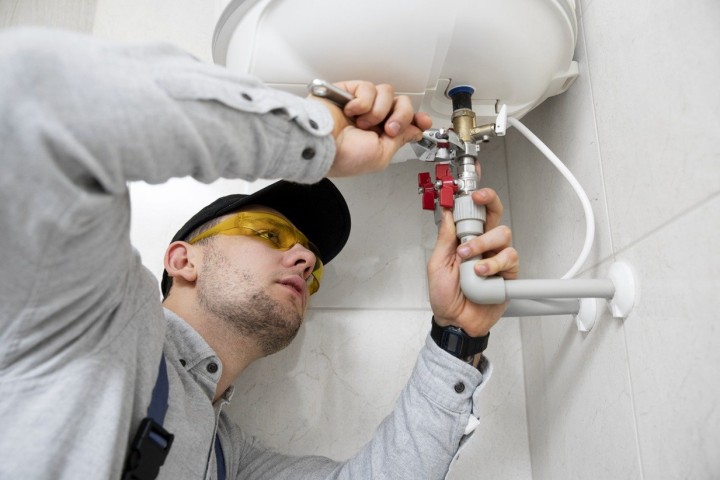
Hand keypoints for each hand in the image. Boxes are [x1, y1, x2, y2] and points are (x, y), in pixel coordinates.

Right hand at [316, 81, 431, 176]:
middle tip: (388, 129)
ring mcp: (361, 104)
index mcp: (380, 135)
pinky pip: (368, 88)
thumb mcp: (381, 155)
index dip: (417, 119)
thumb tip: (415, 130)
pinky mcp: (348, 91)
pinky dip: (363, 102)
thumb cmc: (344, 156)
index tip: (423, 121)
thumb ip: (400, 140)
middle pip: (401, 103)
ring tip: (363, 123)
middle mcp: (372, 118)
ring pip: (387, 93)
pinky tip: (351, 112)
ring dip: (379, 111)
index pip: (405, 120)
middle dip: (400, 116)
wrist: (321, 144)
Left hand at [427, 188, 518, 336]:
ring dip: (483, 244)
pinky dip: (493, 264)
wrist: (455, 321)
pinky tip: (482, 273)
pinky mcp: (508, 273)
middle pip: (495, 214)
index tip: (470, 191)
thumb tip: (447, 214)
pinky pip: (509, 258)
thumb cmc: (445, 296)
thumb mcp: (437, 264)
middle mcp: (483, 245)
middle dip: (489, 203)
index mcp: (465, 240)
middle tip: (478, 201)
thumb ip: (445, 239)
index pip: (474, 213)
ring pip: (503, 234)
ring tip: (469, 260)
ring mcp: (497, 257)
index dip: (476, 198)